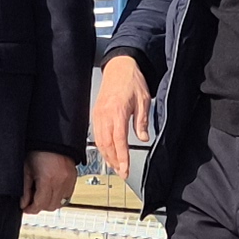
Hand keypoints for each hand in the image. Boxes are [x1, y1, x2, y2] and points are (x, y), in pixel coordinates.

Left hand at [21, 151, 76, 216]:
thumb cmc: (38, 150)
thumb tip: (24, 203)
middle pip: (50, 206)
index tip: (26, 208)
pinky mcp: (73, 178)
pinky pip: (67, 196)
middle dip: (40, 206)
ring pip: (60, 203)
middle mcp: (60, 182)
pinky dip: (59, 197)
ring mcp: (69, 181)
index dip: (31, 209)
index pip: (40, 204)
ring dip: (50, 203)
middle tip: (31, 202)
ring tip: (41, 196)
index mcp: (47, 179)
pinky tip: (51, 190)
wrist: (52, 137)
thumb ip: (25, 189)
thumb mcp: (27, 169)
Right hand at [89, 54, 151, 179]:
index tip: (125, 170)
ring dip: (107, 156)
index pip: (118, 141)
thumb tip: (143, 138)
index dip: (122, 158)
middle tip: (122, 173)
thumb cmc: (131, 80)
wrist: (119, 66)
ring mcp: (98, 115)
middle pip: (107, 144)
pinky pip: (96, 134)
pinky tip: (107, 152)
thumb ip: (142, 121)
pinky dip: (101, 146)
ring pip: (100, 141)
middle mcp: (104, 115)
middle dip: (114, 161)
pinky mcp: (95, 114)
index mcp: (117, 112)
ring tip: (116, 166)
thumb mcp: (143, 100)